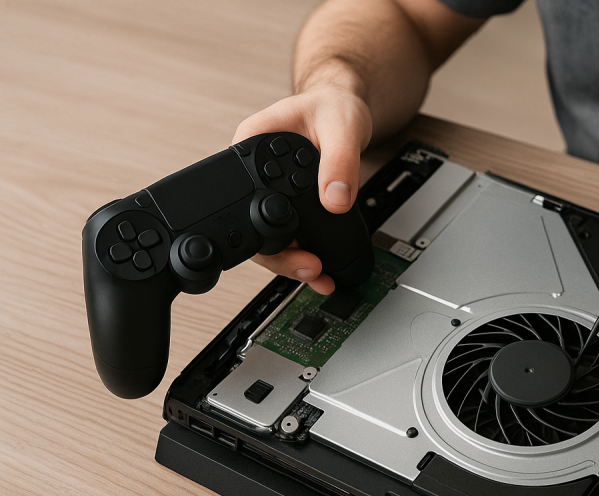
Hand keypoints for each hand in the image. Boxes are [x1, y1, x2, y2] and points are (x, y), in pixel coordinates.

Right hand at [233, 76, 371, 294]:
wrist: (344, 105)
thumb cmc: (333, 105)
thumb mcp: (341, 127)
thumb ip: (339, 161)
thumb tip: (335, 199)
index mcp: (253, 144)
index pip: (243, 196)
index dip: (263, 230)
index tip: (292, 249)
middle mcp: (254, 170)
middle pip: (251, 225)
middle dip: (279, 256)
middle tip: (310, 269)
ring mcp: (269, 188)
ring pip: (269, 235)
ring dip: (291, 261)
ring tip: (317, 275)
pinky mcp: (289, 200)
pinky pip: (289, 232)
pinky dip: (302, 252)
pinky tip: (318, 268)